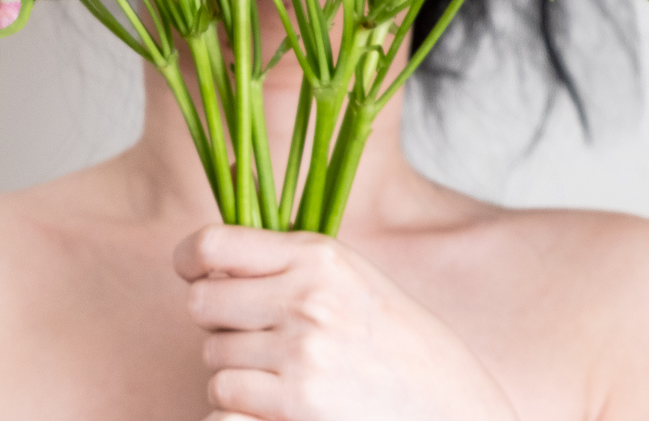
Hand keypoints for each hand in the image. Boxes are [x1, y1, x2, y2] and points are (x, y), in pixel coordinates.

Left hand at [174, 225, 518, 420]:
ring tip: (286, 382)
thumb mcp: (355, 284)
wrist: (459, 414)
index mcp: (319, 257)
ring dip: (237, 377)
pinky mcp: (295, 410)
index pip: (213, 245)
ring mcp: (299, 358)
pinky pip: (222, 411)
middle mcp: (305, 300)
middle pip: (202, 306)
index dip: (190, 260)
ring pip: (213, 365)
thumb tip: (212, 263)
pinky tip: (276, 411)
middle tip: (258, 339)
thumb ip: (290, 268)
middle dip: (219, 325)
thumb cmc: (408, 351)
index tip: (192, 272)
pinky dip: (239, 416)